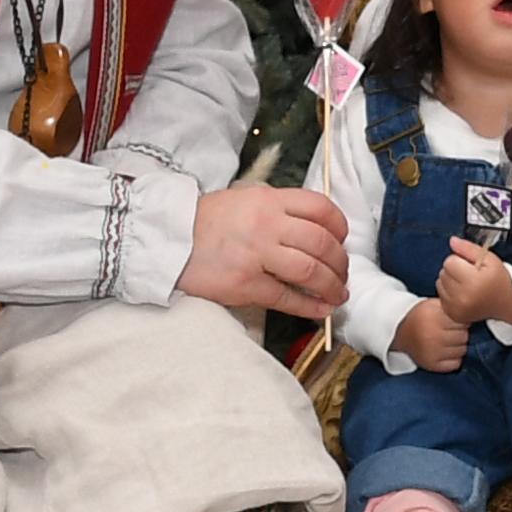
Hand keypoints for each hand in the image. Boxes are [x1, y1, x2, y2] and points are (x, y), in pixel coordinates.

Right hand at [178, 184, 348, 319]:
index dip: (340, 226)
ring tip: (338, 294)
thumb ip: (277, 210)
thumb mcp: (244, 201)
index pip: (320, 208)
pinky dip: (309, 306)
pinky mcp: (245, 284)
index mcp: (268, 200)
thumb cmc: (206, 222)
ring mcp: (256, 255)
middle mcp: (267, 224)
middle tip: (343, 274)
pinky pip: (287, 297)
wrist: (168, 239)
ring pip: (311, 270)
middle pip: (322, 242)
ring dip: (332, 286)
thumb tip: (314, 230)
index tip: (343, 240)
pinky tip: (320, 310)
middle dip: (340, 262)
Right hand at [393, 296, 468, 373]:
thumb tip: (475, 310)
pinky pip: (456, 363)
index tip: (456, 319)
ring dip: (459, 345)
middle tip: (450, 330)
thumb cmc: (422, 317)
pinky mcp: (432, 365)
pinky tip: (446, 350)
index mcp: (432, 316)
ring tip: (448, 339)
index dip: (461, 319)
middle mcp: (432, 335)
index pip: (463, 320)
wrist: (400, 333)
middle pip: (464, 336)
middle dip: (461, 332)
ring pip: (463, 350)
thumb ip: (452, 306)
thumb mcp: (433, 304)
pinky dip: (454, 358)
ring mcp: (432, 352)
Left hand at [435, 237, 511, 327]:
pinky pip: (441, 296)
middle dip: (455, 270)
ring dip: (450, 281)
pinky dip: (449, 293)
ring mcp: (457, 307)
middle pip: (443, 272)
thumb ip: (468, 248)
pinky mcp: (453, 314)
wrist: (507, 303)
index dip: (460, 260)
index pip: (450, 261)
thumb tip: (452, 241)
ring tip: (466, 284)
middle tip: (470, 275)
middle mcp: (463, 296)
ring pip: (440, 283)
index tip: (471, 266)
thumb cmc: (499, 280)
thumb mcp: (490, 259)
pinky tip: (463, 293)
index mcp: (473, 281)